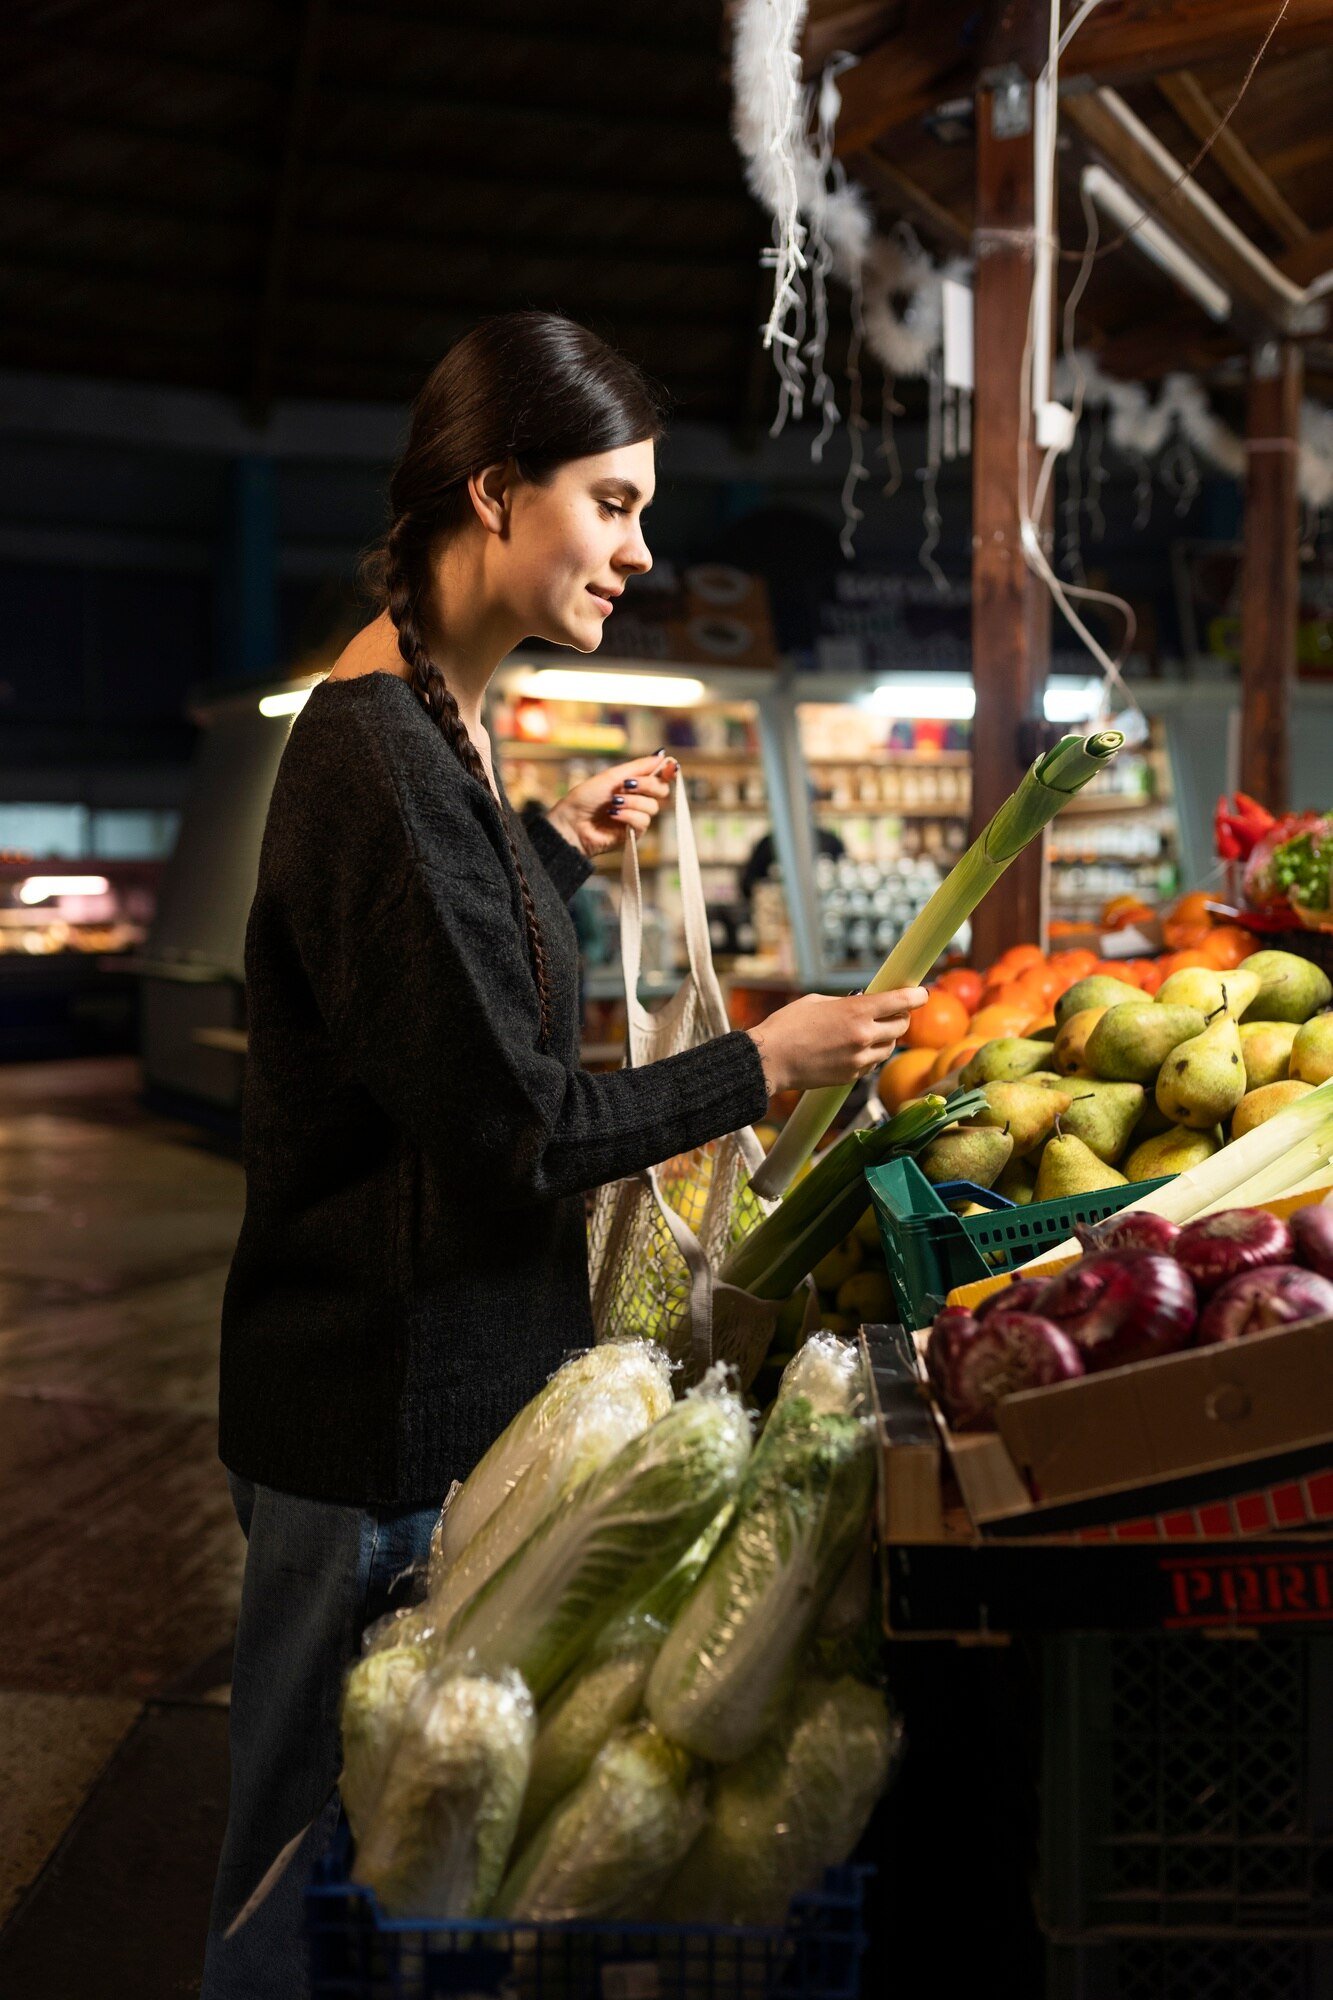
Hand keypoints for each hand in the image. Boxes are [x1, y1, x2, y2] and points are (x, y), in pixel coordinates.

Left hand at [545, 753, 678, 858]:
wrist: (572, 822)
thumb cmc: (586, 797)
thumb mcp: (612, 776)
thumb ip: (638, 767)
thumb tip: (662, 755)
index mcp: (633, 783)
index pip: (659, 777)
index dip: (668, 771)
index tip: (670, 766)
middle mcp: (637, 799)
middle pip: (662, 791)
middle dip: (647, 784)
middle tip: (628, 784)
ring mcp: (636, 816)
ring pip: (652, 807)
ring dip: (633, 802)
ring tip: (613, 802)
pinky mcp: (633, 834)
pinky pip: (643, 821)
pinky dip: (628, 815)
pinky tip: (613, 815)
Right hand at [747, 988, 929, 1094]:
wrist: (770, 1060)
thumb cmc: (787, 1026)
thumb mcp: (817, 1002)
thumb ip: (846, 1003)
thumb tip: (863, 1003)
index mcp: (857, 1011)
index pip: (902, 1001)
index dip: (917, 996)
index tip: (922, 994)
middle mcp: (864, 1036)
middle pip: (902, 1026)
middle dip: (900, 1017)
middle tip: (891, 1012)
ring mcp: (860, 1059)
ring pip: (889, 1047)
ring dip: (885, 1038)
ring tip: (867, 1032)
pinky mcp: (852, 1076)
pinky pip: (872, 1064)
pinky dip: (869, 1055)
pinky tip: (852, 1049)